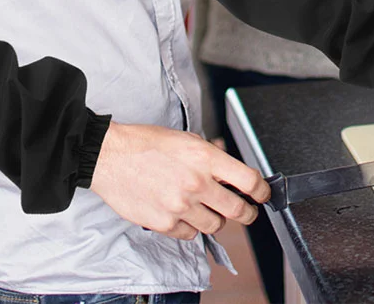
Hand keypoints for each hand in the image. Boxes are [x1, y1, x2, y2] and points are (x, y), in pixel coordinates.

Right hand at [89, 122, 269, 238]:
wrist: (111, 156)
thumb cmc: (145, 143)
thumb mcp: (185, 138)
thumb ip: (209, 155)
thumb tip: (229, 169)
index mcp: (205, 158)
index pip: (248, 181)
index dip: (261, 191)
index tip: (262, 194)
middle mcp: (197, 184)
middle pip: (238, 210)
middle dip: (247, 212)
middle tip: (247, 211)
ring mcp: (181, 207)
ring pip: (216, 226)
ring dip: (216, 219)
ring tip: (207, 209)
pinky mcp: (165, 224)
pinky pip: (190, 234)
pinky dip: (191, 227)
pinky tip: (183, 213)